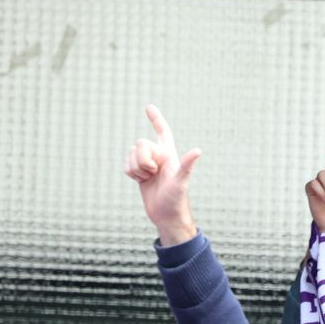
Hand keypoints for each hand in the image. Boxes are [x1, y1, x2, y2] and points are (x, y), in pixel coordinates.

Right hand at [125, 104, 201, 244]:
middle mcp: (158, 156)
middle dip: (142, 159)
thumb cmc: (176, 200)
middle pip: (139, 144)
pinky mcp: (140, 174)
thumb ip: (187, 165)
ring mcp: (148, 165)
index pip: (162, 131)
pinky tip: (141, 182)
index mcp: (169, 154)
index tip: (148, 106)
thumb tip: (198, 150)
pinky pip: (126, 165)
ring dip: (136, 168)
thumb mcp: (181, 182)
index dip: (156, 119)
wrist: (166, 216)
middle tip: (153, 173)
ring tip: (149, 179)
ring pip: (130, 154)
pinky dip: (131, 174)